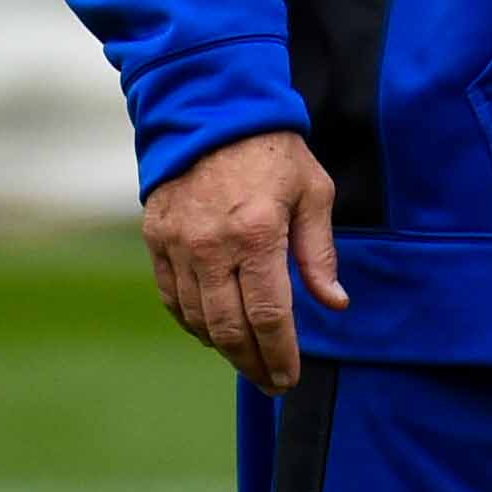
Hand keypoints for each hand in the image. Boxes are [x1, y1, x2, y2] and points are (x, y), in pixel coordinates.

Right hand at [141, 130, 347, 391]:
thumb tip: (335, 302)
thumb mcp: (312, 191)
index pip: (268, 316)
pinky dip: (192, 322)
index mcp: (258, 233)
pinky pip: (172, 298)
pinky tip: (213, 330)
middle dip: (253, 364)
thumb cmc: (273, 150)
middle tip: (271, 381)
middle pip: (229, 329)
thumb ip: (319, 252)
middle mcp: (213, 245)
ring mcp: (179, 244)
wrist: (213, 109)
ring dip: (224, 347)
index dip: (279, 354)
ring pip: (198, 319)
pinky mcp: (157, 238)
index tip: (289, 377)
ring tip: (247, 358)